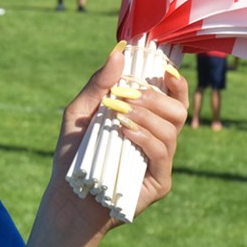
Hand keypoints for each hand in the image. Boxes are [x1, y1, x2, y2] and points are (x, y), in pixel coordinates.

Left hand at [25, 48, 188, 246]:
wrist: (67, 194)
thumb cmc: (73, 151)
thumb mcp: (80, 112)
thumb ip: (99, 83)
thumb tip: (118, 52)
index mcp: (146, 121)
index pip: (172, 98)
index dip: (176, 82)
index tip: (164, 68)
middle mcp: (159, 140)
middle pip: (178, 111)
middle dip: (154, 98)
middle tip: (128, 95)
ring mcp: (161, 162)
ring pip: (171, 130)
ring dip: (145, 116)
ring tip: (119, 114)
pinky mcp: (159, 182)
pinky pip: (161, 153)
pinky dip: (143, 137)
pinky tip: (123, 131)